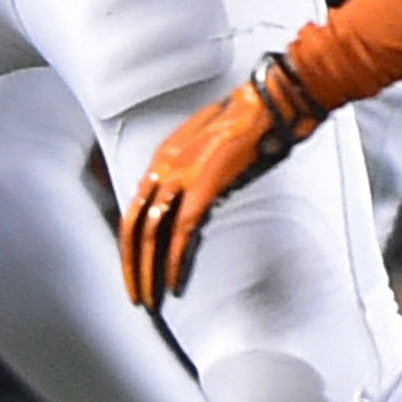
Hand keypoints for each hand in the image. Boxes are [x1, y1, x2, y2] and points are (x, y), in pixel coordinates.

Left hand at [122, 49, 333, 304]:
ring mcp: (182, 176)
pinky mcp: (203, 188)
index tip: (135, 265)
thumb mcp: (211, 145)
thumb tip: (192, 200)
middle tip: (136, 293)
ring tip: (150, 298)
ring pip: (152, 235)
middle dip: (131, 264)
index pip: (135, 207)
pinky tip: (174, 283)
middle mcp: (165, 166)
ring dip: (148, 271)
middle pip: (134, 224)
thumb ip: (195, 171)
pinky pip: (181, 234)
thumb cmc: (250, 121)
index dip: (131, 242)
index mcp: (164, 156)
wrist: (270, 103)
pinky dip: (175, 263)